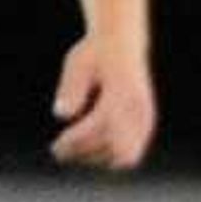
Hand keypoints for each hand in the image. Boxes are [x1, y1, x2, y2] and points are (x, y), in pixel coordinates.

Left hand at [49, 34, 156, 169]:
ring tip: (70, 150)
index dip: (77, 141)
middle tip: (60, 152)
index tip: (55, 147)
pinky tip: (86, 149)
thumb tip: (62, 115)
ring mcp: (145, 118)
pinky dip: (108, 157)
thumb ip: (71, 88)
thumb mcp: (77, 64)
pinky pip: (131, 154)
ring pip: (125, 156)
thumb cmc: (94, 54)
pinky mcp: (145, 124)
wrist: (122, 43)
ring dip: (96, 158)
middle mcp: (138, 108)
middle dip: (86, 153)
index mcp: (122, 92)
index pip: (99, 127)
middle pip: (115, 148)